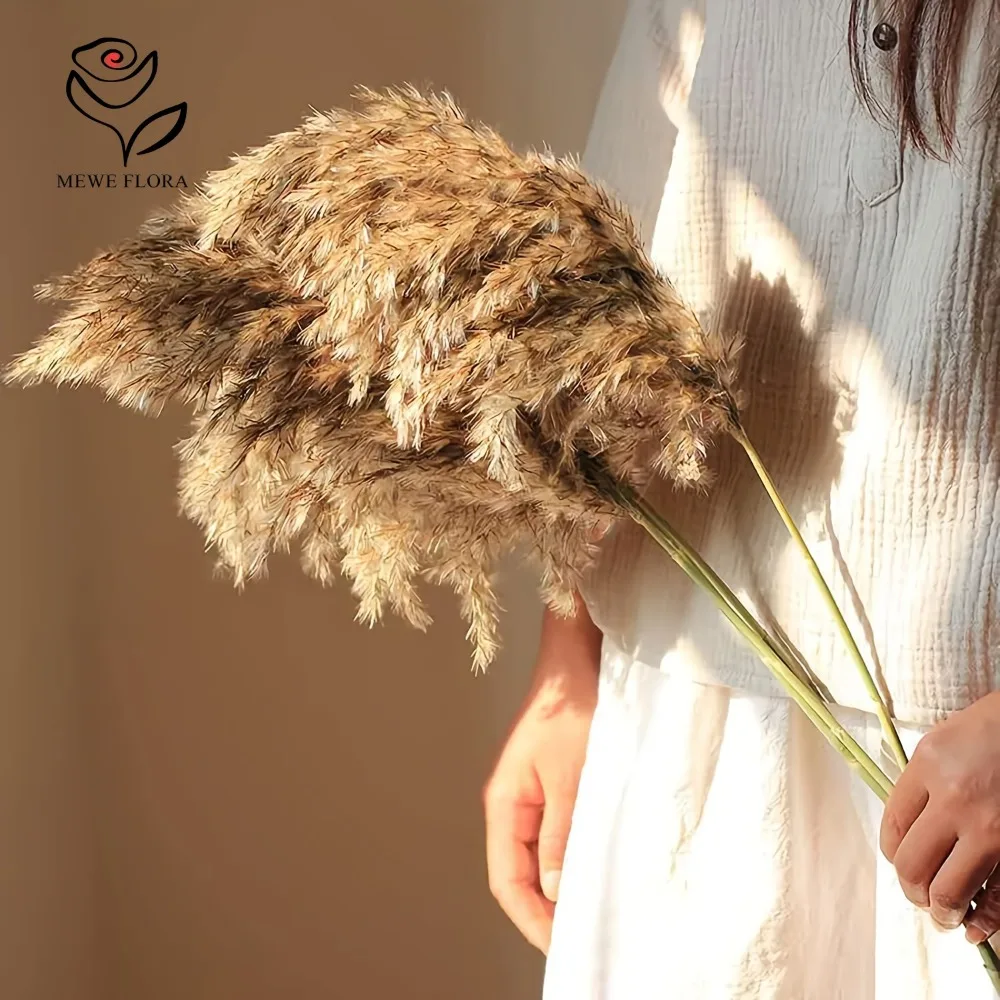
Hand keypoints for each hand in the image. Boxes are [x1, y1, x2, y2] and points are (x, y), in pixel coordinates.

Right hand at [482, 600, 600, 952]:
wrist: (578, 660)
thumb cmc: (571, 708)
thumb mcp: (572, 778)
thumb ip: (562, 835)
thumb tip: (557, 890)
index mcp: (504, 803)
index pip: (507, 881)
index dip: (531, 920)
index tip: (564, 948)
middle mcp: (512, 805)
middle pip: (519, 875)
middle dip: (546, 912)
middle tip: (585, 939)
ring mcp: (532, 796)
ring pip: (539, 857)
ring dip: (561, 886)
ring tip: (593, 913)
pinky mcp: (553, 786)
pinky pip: (556, 834)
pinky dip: (573, 857)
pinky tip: (597, 869)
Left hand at [880, 691, 999, 943]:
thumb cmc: (990, 729)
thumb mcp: (940, 743)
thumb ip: (919, 783)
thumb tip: (904, 829)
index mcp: (928, 768)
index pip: (892, 826)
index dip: (891, 853)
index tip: (897, 859)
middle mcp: (956, 800)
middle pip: (913, 864)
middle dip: (911, 889)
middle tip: (918, 894)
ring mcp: (991, 829)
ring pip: (949, 890)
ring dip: (940, 910)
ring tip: (942, 913)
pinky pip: (997, 897)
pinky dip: (984, 922)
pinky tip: (973, 928)